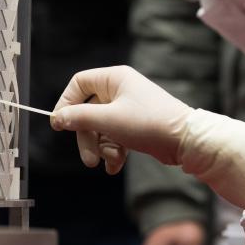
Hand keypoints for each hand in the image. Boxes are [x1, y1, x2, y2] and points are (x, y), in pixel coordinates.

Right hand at [51, 66, 192, 173]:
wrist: (186, 142)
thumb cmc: (150, 124)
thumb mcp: (108, 120)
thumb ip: (79, 118)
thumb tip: (58, 118)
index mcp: (114, 79)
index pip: (78, 84)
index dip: (66, 103)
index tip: (59, 124)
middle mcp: (120, 90)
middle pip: (87, 112)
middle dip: (87, 138)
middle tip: (89, 159)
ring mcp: (127, 109)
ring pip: (99, 128)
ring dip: (101, 148)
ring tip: (110, 161)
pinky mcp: (134, 126)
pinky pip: (113, 137)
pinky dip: (112, 152)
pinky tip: (116, 165)